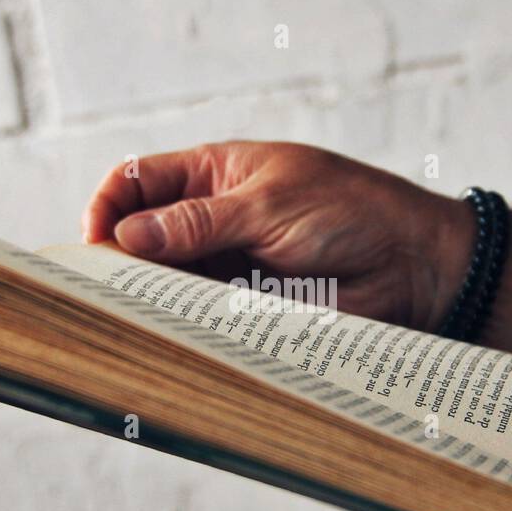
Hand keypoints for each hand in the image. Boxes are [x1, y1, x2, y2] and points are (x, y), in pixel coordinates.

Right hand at [82, 141, 473, 330]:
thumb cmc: (353, 212)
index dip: (109, 206)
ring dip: (146, 298)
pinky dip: (180, 327)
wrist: (416, 266)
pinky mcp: (245, 310)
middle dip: (117, 259)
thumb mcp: (269, 204)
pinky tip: (170, 336)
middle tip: (101, 290)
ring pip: (165, 283)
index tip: (95, 241)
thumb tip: (125, 235)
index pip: (137, 181)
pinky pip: (199, 317)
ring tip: (131, 316)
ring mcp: (227, 267)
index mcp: (215, 174)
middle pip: (142, 237)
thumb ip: (198, 223)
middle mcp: (212, 220)